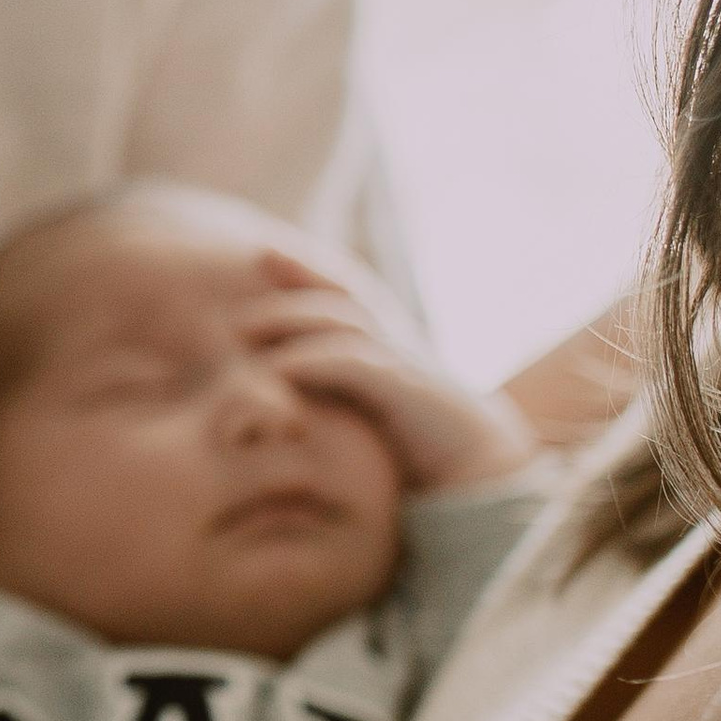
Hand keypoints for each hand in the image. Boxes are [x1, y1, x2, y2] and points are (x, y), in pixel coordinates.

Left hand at [235, 250, 535, 493]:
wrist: (478, 468)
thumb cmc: (419, 442)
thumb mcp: (370, 405)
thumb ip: (337, 387)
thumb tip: (286, 386)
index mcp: (386, 340)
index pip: (342, 290)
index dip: (306, 268)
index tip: (263, 251)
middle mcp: (394, 341)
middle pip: (342, 290)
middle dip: (298, 270)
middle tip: (254, 255)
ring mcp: (402, 362)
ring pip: (344, 321)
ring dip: (290, 318)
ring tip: (242, 324)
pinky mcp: (406, 392)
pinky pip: (356, 366)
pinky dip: (315, 362)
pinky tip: (280, 367)